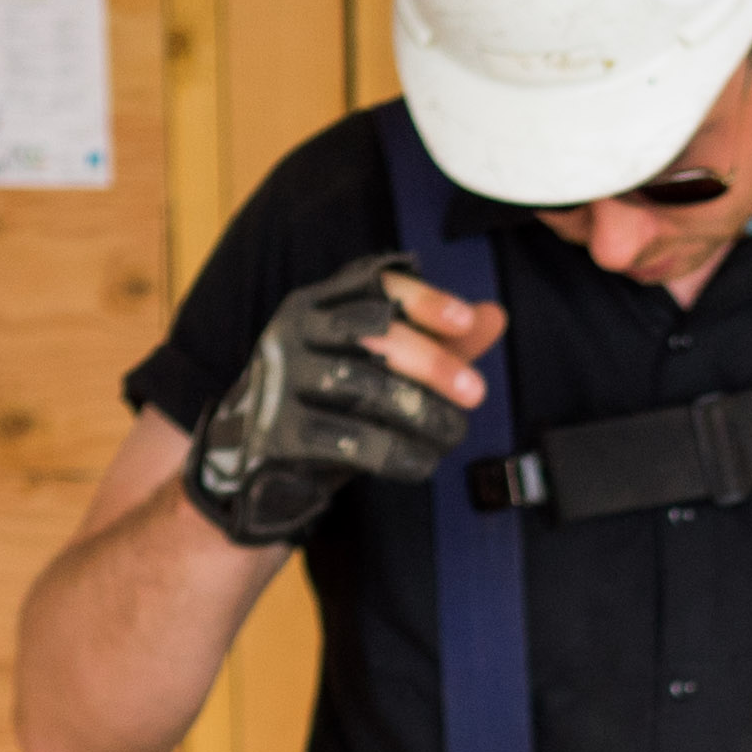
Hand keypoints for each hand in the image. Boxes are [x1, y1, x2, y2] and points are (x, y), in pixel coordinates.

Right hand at [185, 258, 503, 545]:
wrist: (256, 468)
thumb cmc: (329, 405)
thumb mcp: (379, 368)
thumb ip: (435, 342)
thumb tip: (495, 315)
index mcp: (316, 303)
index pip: (373, 284)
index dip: (424, 299)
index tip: (467, 321)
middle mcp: (292, 331)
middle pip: (374, 333)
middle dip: (434, 362)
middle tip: (477, 393)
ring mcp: (280, 380)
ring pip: (365, 387)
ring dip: (422, 412)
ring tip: (455, 432)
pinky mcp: (278, 431)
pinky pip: (350, 440)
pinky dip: (397, 454)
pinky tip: (423, 464)